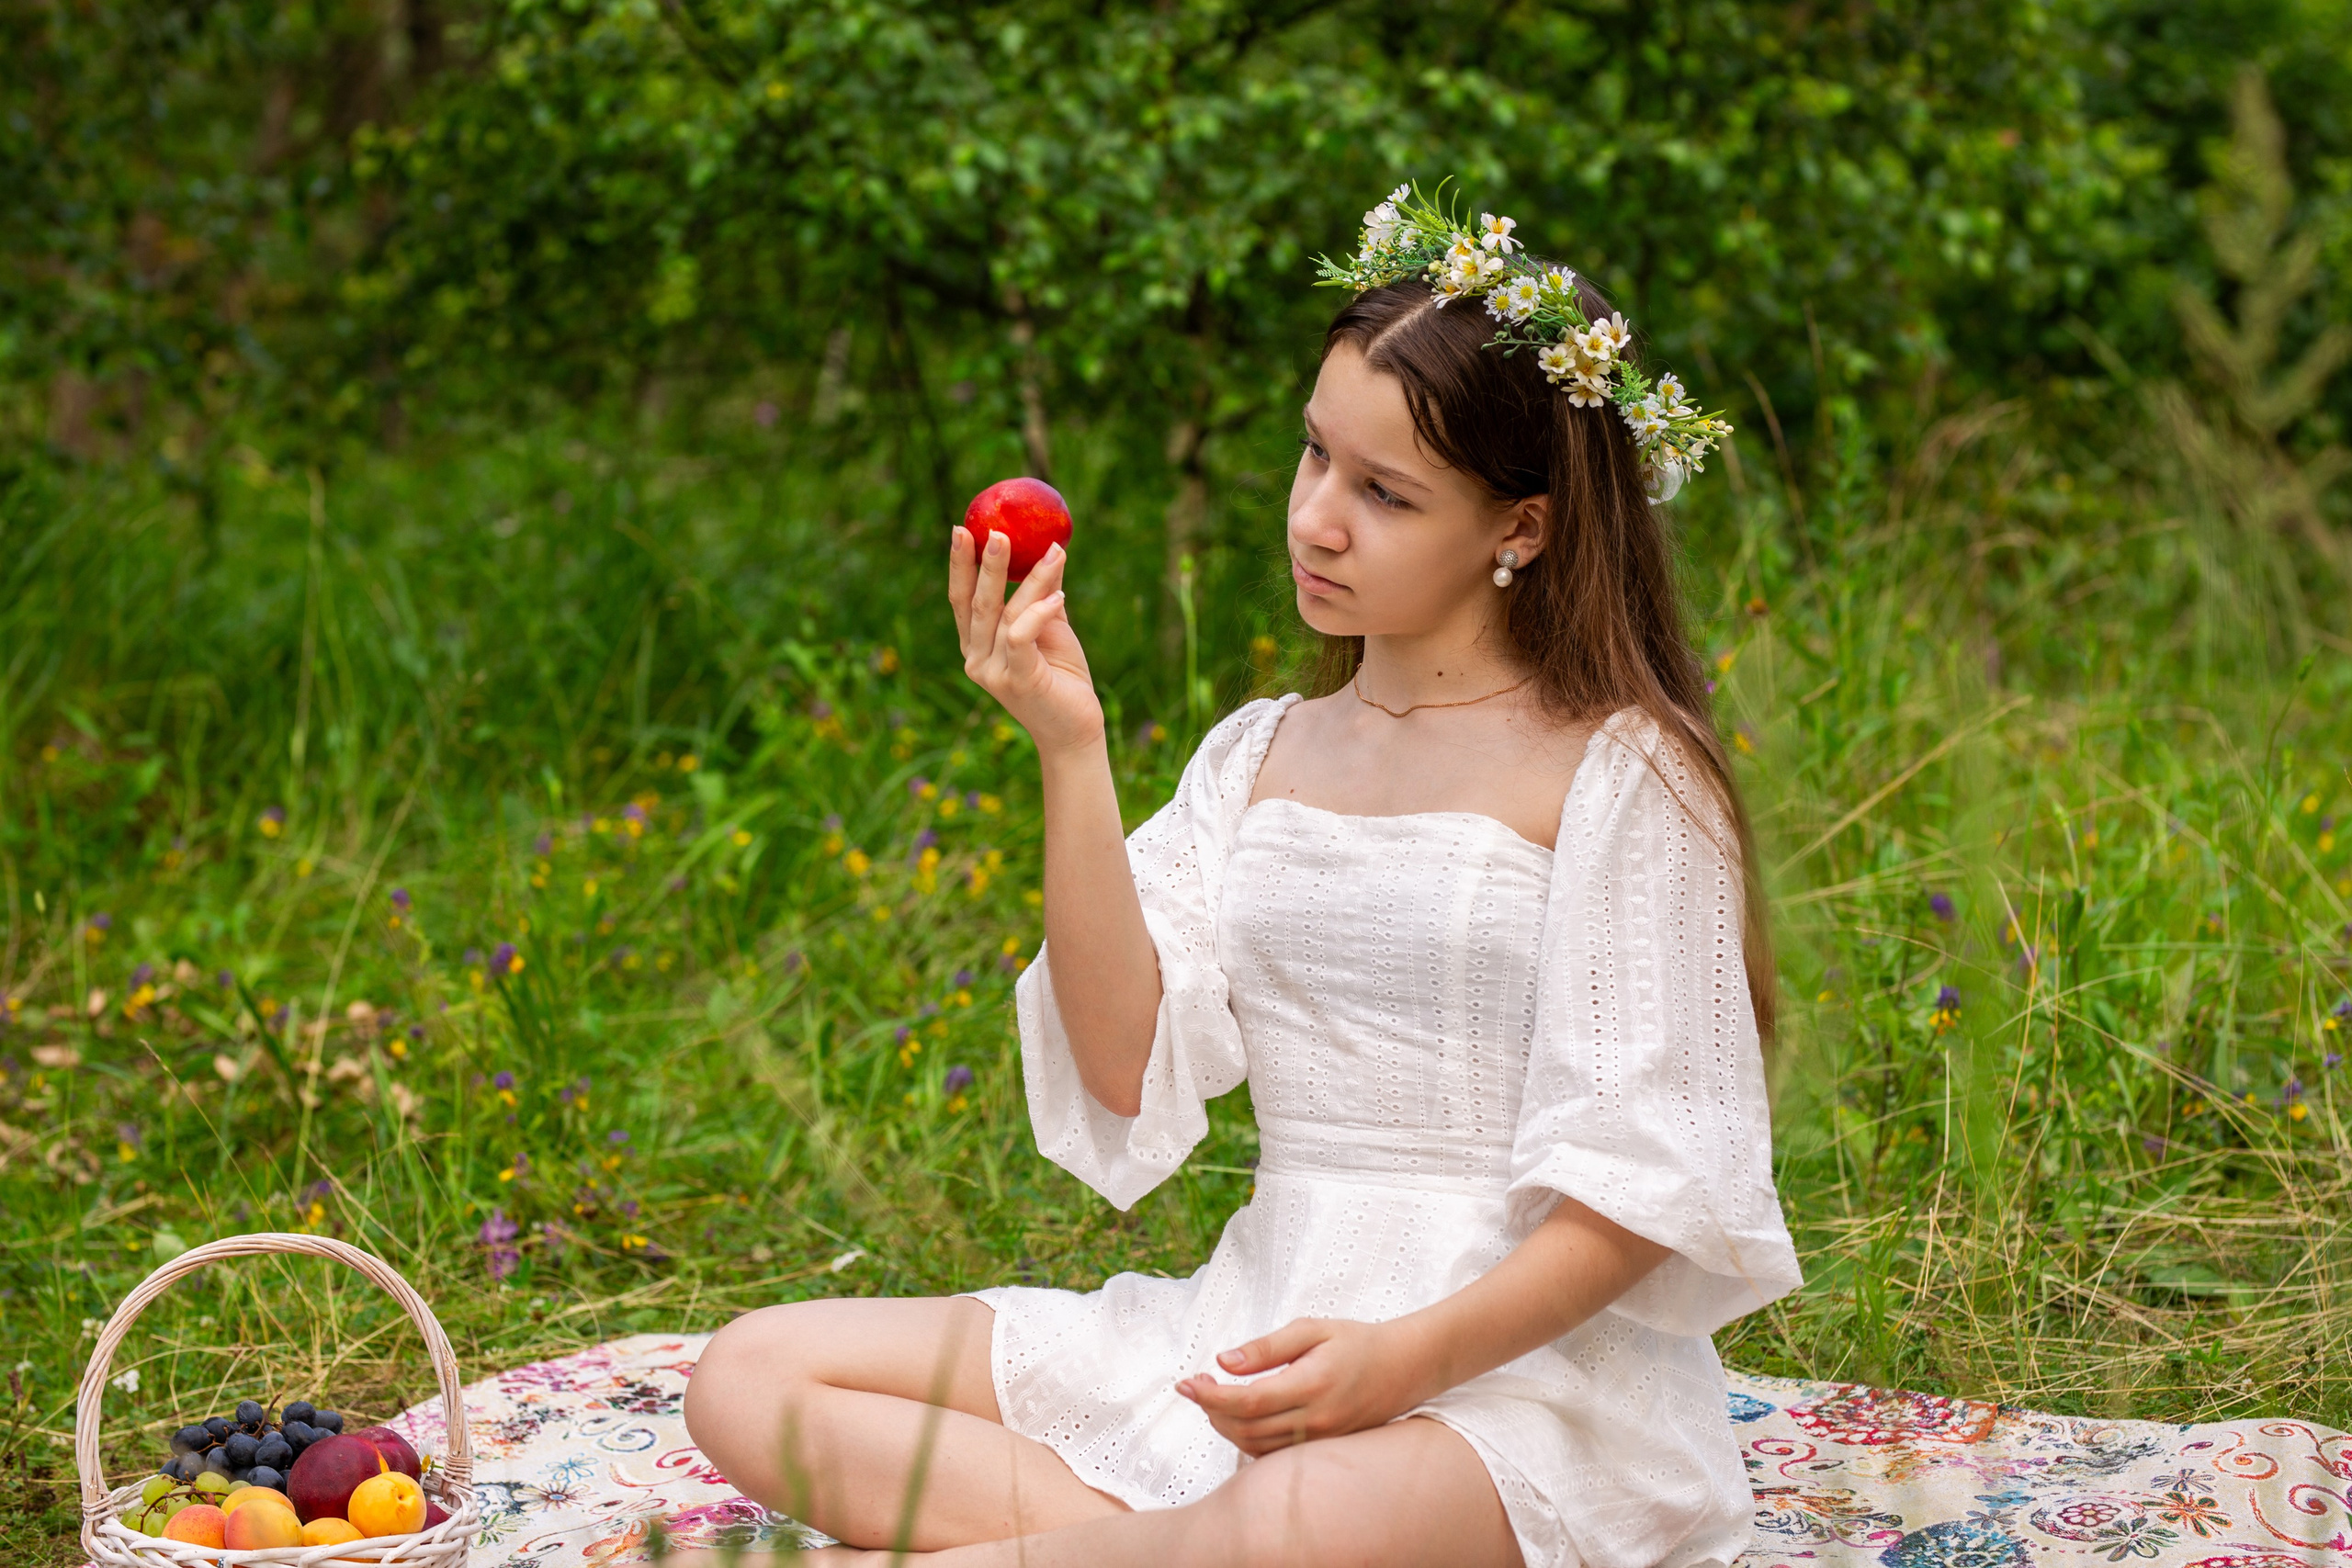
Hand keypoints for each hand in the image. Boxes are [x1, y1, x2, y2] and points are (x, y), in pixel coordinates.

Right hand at [947, 528, 1101, 755]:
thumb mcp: (1050, 628)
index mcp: (976, 644)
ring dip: (1032, 580)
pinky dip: (1039, 612)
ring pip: (1006, 614)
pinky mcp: (1018, 681)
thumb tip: (1049, 548)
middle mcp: (977, 658)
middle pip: (976, 603)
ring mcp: (994, 672)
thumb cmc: (1061, 677)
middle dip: (985, 563)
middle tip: (997, 530)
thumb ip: (1041, 594)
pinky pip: (1022, 636)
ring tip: (1055, 552)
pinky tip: (1059, 596)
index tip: (963, 527)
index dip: (959, 564)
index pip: (960, 599)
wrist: (1075, 729)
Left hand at [1175, 1318, 1434, 1455]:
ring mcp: (1320, 1439)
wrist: (1405, 1367)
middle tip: (1197, 1386)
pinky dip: (1248, 1440)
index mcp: (1311, 1385)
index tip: (1186, 1383)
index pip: (1247, 1402)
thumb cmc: (1357, 1342)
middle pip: (1245, 1429)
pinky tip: (1240, 1417)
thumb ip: (1267, 1347)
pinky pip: (1273, 1454)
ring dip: (1226, 1426)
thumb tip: (1224, 1362)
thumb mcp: (1312, 1330)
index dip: (1210, 1397)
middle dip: (1211, 1411)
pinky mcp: (1322, 1448)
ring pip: (1256, 1447)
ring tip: (1215, 1398)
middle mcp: (1315, 1420)